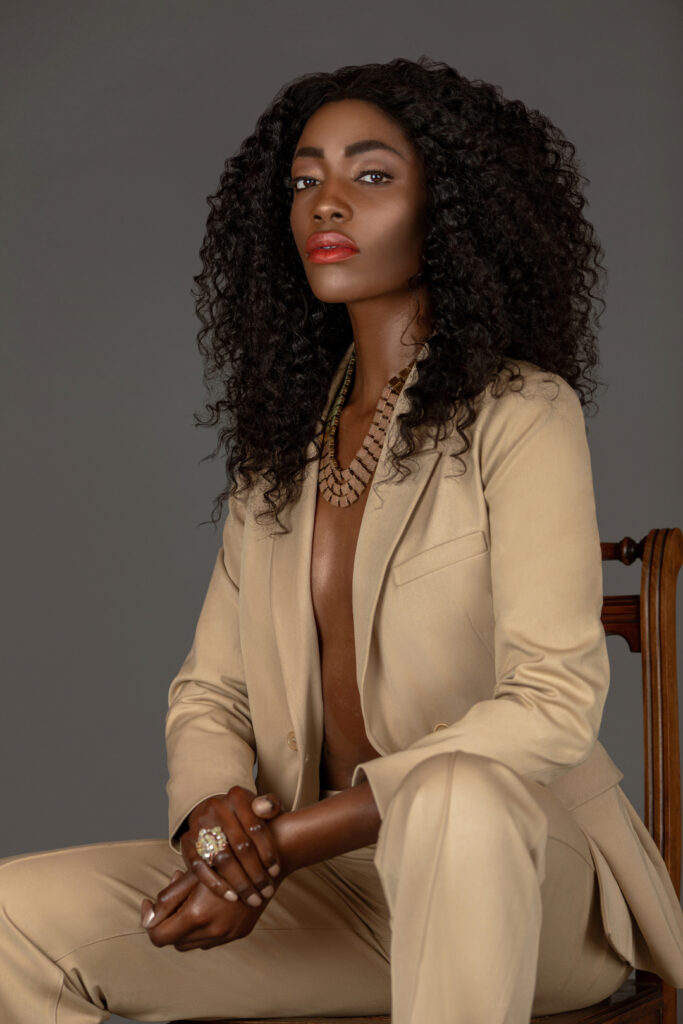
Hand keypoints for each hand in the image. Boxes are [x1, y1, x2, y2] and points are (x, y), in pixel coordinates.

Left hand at [141, 867, 272, 950]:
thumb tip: (148, 918)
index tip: (148, 903)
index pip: (159, 937)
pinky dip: (205, 927)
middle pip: (174, 941)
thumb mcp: (194, 873)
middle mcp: (213, 931)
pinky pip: (212, 939)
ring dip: (186, 926)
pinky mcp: (240, 934)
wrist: (266, 862)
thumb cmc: (227, 860)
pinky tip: (208, 903)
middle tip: (174, 895)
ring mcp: (228, 936)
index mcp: (197, 915)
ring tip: (191, 897)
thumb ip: (168, 898)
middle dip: (169, 921)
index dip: (149, 921)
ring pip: (193, 942)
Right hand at [182, 787, 283, 907]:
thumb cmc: (247, 818)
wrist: (217, 816)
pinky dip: (216, 884)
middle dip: (256, 873)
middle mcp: (216, 807)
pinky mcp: (186, 841)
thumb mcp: (262, 808)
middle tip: (267, 891)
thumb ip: (270, 805)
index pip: (256, 827)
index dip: (268, 852)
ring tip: (252, 898)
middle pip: (240, 845)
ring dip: (239, 882)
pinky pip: (199, 867)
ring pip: (222, 858)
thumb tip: (263, 808)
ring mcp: (199, 824)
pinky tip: (232, 897)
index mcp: (237, 796)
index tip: (276, 871)